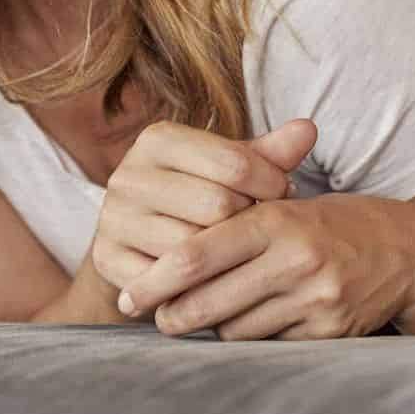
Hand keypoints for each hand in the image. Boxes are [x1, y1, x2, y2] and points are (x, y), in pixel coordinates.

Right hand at [89, 118, 317, 296]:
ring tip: (239, 251)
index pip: (235, 163)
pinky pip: (168, 281)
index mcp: (159, 139)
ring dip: (226, 256)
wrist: (142, 241)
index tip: (284, 195)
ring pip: (193, 247)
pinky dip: (196, 284)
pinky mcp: (106, 259)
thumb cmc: (200, 196)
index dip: (272, 184)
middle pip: (217, 206)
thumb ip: (270, 152)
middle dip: (249, 222)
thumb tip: (307, 129)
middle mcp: (128, 174)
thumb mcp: (233, 169)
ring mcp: (113, 218)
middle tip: (260, 228)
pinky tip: (214, 278)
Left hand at [118, 194, 414, 340]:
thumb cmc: (331, 224)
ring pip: (234, 330)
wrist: (407, 251)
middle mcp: (295, 259)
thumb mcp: (286, 206)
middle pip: (207, 302)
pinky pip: (268, 346)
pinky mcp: (329, 331)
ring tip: (211, 314)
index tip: (129, 294)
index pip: (197, 254)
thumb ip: (231, 225)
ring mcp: (314, 299)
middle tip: (155, 318)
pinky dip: (254, 338)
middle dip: (173, 316)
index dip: (155, 280)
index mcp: (276, 219)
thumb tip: (164, 262)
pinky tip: (256, 322)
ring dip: (216, 326)